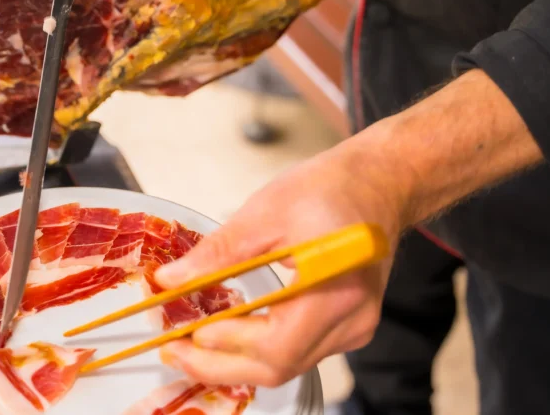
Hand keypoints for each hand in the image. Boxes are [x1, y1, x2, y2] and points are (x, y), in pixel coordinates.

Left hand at [152, 69, 542, 387]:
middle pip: (281, 367)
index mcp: (336, 288)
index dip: (228, 346)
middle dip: (222, 366)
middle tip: (177, 353)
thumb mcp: (265, 212)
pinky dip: (260, 350)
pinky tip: (230, 336)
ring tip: (194, 346)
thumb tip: (172, 279)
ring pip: (289, 366)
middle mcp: (352, 319)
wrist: (377, 183)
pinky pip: (299, 352)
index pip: (278, 345)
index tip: (189, 336)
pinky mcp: (348, 327)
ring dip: (237, 362)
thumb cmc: (330, 189)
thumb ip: (218, 252)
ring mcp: (354, 328)